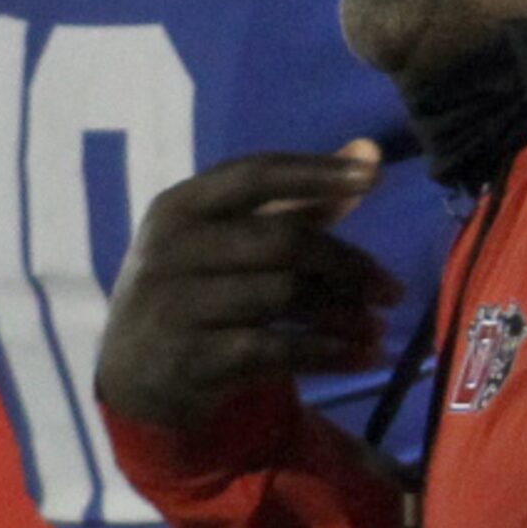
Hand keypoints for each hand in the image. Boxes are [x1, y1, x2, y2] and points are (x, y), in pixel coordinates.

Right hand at [96, 144, 401, 429]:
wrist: (133, 376)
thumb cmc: (197, 289)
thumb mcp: (228, 239)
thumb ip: (299, 200)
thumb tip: (371, 151)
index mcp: (180, 206)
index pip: (256, 173)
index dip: (317, 171)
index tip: (375, 176)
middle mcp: (172, 249)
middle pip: (283, 239)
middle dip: (348, 263)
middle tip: (393, 289)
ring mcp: (177, 305)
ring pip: (284, 295)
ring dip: (345, 313)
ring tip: (379, 328)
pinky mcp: (192, 359)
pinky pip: (277, 349)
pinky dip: (330, 353)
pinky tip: (363, 357)